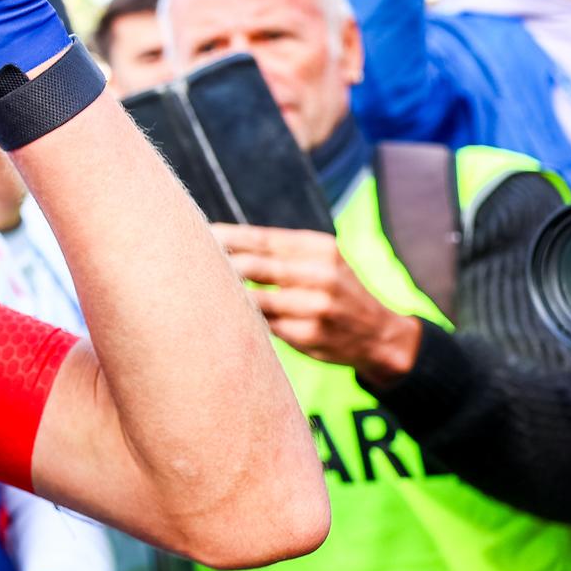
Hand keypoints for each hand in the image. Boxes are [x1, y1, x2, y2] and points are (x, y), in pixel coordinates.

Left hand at [211, 223, 422, 384]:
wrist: (381, 334)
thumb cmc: (336, 290)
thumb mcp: (321, 261)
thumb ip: (280, 252)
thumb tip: (221, 241)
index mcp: (320, 248)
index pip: (261, 238)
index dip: (225, 238)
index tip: (197, 235)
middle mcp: (321, 274)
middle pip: (254, 266)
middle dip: (220, 265)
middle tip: (189, 264)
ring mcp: (316, 306)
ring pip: (255, 297)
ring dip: (228, 295)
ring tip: (201, 292)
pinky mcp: (309, 335)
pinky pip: (265, 324)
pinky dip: (245, 319)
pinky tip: (227, 317)